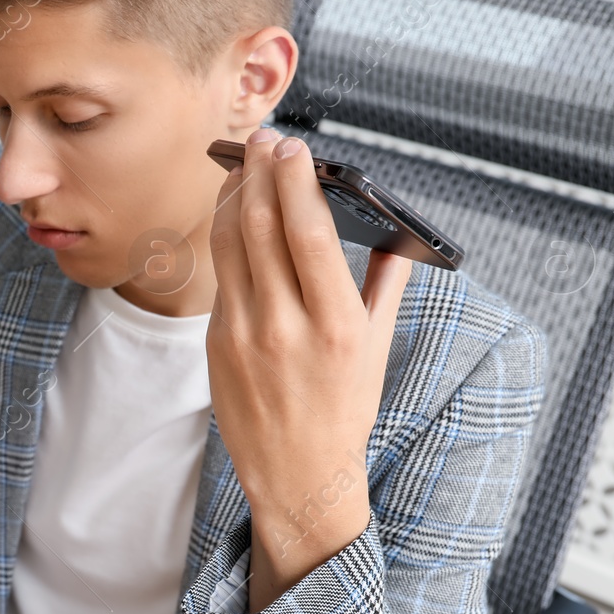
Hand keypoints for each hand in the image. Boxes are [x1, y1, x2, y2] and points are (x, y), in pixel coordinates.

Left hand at [207, 127, 411, 611]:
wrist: (296, 474)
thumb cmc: (342, 410)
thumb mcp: (377, 349)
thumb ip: (387, 286)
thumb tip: (397, 234)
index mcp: (337, 326)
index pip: (311, 235)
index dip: (297, 184)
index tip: (293, 149)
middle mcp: (287, 328)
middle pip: (262, 229)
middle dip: (259, 176)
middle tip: (262, 140)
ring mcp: (245, 335)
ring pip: (230, 245)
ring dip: (234, 196)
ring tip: (244, 165)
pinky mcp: (216, 343)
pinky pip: (220, 274)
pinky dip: (224, 235)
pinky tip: (232, 211)